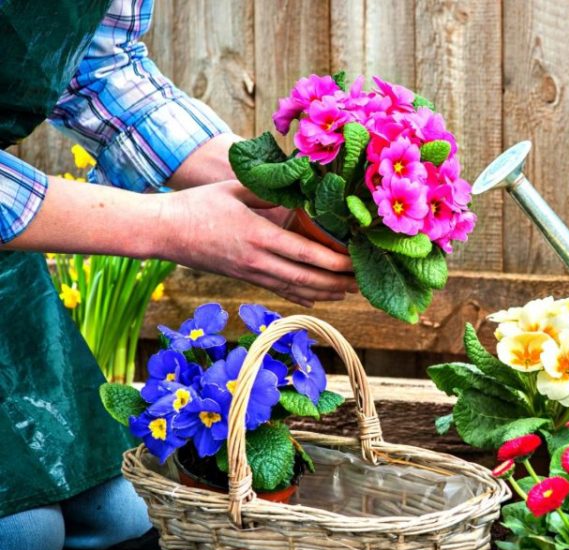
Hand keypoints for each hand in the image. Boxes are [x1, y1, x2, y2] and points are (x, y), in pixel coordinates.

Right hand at [157, 181, 355, 306]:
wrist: (164, 231)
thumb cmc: (198, 205)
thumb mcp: (236, 189)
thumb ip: (271, 193)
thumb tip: (305, 192)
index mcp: (257, 235)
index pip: (304, 254)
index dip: (333, 261)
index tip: (355, 260)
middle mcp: (256, 260)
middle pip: (306, 279)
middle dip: (338, 282)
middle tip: (362, 280)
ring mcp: (250, 273)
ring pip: (295, 289)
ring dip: (326, 293)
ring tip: (350, 291)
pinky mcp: (245, 279)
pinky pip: (280, 291)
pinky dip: (303, 296)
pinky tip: (320, 299)